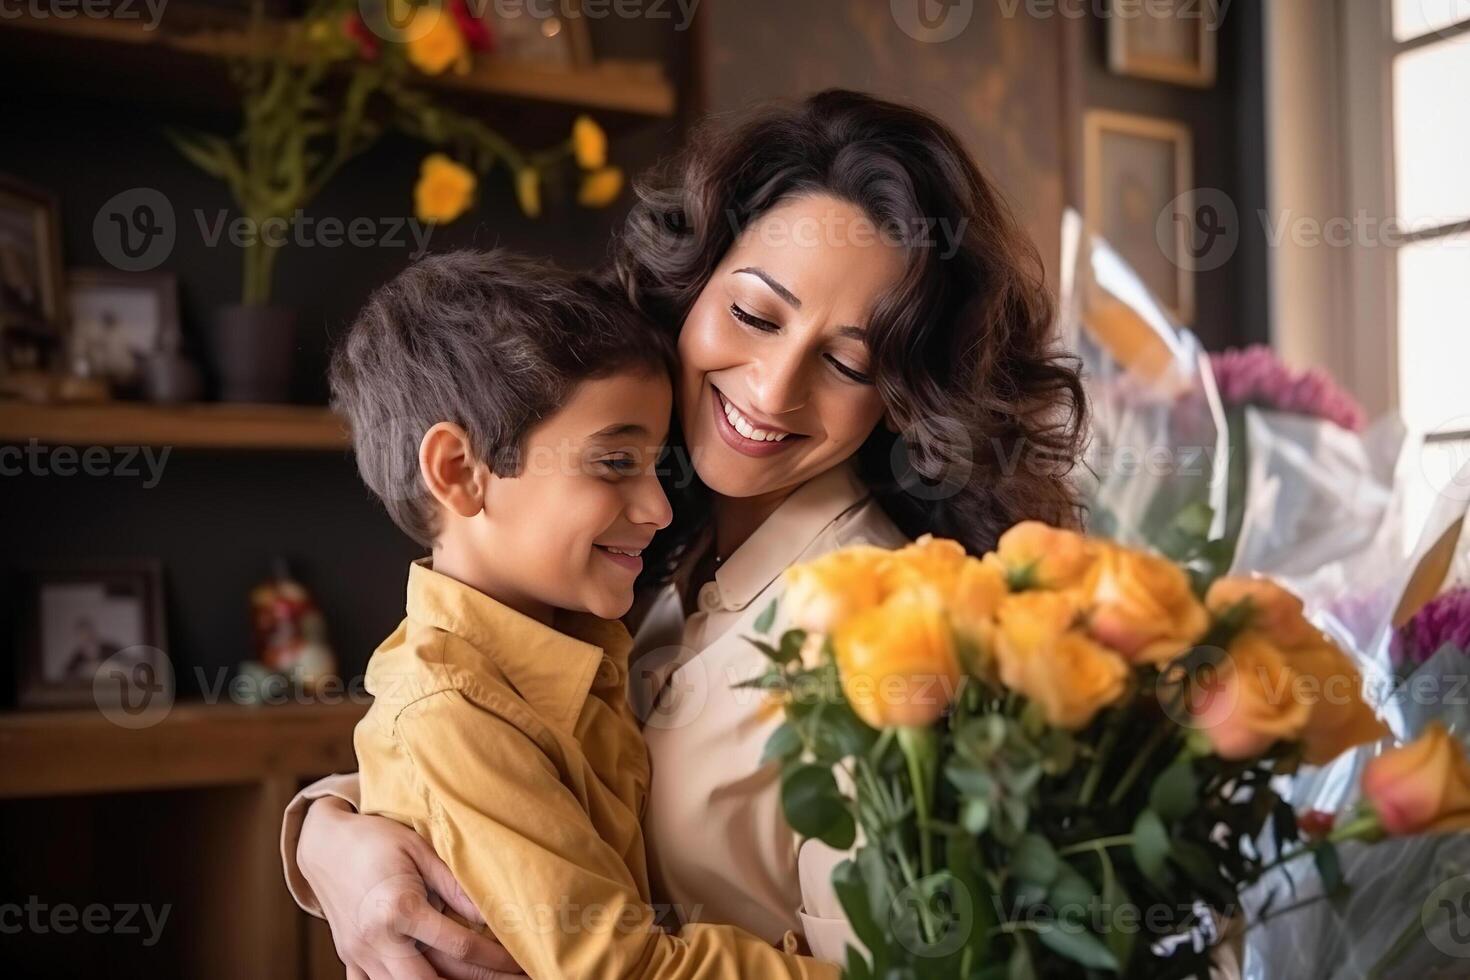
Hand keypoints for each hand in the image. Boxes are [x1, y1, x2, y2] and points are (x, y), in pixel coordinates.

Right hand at [299, 796, 522, 979]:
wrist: (323, 845)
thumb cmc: (376, 839)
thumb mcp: (420, 849)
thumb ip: (455, 886)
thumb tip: (494, 914)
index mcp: (399, 909)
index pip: (460, 945)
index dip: (496, 958)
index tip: (523, 960)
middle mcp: (377, 940)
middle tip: (514, 978)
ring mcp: (360, 955)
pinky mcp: (351, 960)